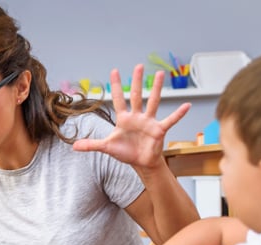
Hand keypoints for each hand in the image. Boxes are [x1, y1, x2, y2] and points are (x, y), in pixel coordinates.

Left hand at [73, 64, 189, 169]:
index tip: (113, 71)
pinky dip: (178, 114)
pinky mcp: (159, 130)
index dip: (115, 86)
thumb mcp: (106, 147)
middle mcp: (137, 116)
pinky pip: (170, 120)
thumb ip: (91, 145)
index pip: (118, 99)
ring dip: (156, 89)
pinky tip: (187, 106)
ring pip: (153, 101)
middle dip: (136, 81)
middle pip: (136, 95)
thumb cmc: (126, 152)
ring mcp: (149, 122)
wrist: (140, 162)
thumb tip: (73, 146)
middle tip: (138, 66)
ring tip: (160, 74)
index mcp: (123, 119)